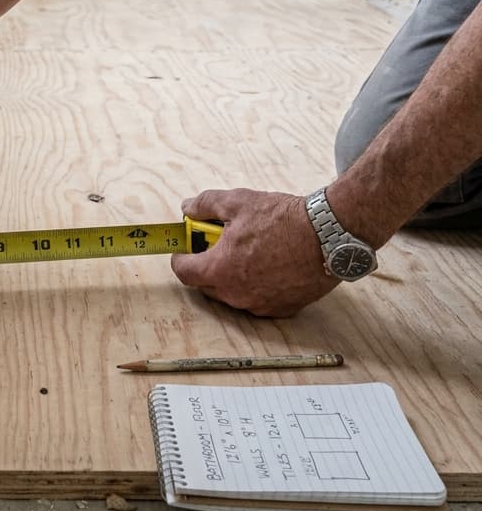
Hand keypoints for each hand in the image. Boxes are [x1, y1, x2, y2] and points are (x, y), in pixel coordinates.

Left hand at [170, 188, 337, 317]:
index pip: (184, 272)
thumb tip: (187, 208)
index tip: (185, 248)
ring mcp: (260, 305)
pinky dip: (255, 286)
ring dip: (230, 277)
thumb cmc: (283, 219)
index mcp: (220, 269)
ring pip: (232, 294)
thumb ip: (205, 205)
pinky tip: (266, 266)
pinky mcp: (283, 308)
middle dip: (206, 266)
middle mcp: (237, 294)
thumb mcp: (237, 201)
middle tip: (217, 246)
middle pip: (206, 286)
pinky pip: (258, 300)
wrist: (329, 235)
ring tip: (245, 253)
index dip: (181, 258)